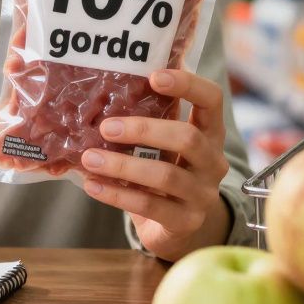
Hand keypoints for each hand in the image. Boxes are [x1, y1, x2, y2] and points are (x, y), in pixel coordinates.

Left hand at [79, 69, 232, 260]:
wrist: (179, 227)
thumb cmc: (166, 171)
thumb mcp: (164, 145)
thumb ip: (149, 120)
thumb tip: (102, 89)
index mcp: (210, 133)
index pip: (212, 100)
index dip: (188, 85)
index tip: (154, 77)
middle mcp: (214, 162)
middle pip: (188, 138)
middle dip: (144, 130)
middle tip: (106, 127)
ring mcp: (202, 194)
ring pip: (166, 176)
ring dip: (122, 165)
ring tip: (90, 158)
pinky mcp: (186, 221)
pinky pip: (150, 206)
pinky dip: (117, 195)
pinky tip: (93, 185)